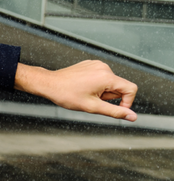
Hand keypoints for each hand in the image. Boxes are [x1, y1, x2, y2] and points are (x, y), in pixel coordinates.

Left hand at [14, 60, 137, 120]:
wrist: (49, 84)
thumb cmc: (66, 95)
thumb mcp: (93, 107)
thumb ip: (115, 112)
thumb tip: (132, 117)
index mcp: (106, 76)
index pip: (131, 89)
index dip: (127, 102)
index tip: (114, 108)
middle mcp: (103, 67)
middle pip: (119, 86)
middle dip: (109, 96)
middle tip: (92, 99)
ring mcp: (96, 64)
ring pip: (110, 82)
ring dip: (103, 91)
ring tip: (86, 93)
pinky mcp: (90, 64)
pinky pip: (101, 77)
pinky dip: (96, 84)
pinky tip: (83, 87)